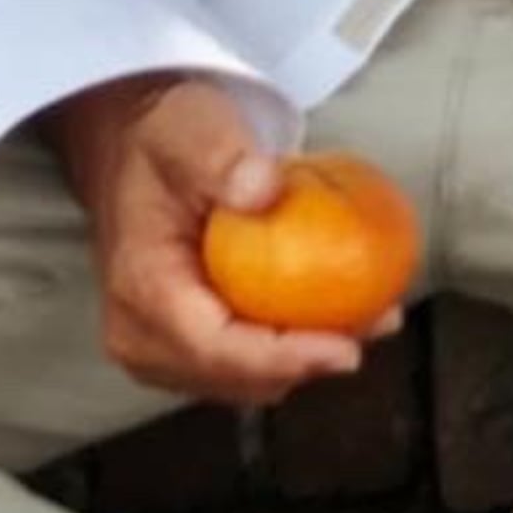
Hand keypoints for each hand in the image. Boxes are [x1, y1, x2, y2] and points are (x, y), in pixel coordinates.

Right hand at [49, 71, 387, 408]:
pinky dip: (290, 349)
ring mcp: (158, 345)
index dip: (283, 359)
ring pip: (244, 382)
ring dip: (305, 360)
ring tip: (369, 317)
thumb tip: (264, 189)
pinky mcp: (182, 345)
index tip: (346, 350)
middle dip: (308, 363)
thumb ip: (225, 159)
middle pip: (235, 378)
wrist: (135, 147)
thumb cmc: (168, 138)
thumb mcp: (195, 131)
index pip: (214, 348)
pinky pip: (243, 365)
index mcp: (142, 287)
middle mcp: (139, 332)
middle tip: (378, 321)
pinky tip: (338, 316)